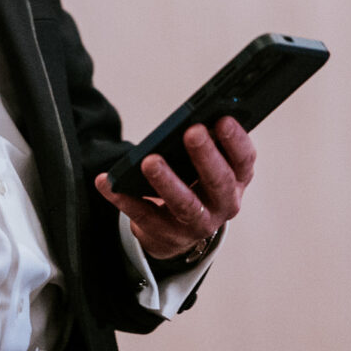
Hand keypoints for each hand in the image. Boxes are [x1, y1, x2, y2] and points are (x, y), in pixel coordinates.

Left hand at [93, 117, 255, 260]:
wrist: (179, 230)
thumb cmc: (195, 182)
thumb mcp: (209, 164)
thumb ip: (208, 143)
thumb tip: (195, 117)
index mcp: (237, 180)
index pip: (243, 161)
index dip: (236, 141)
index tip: (222, 120)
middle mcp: (223, 204)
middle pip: (218, 182)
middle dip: (206, 156)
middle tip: (192, 132)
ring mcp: (196, 223)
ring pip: (184, 204)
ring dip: (167, 181)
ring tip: (149, 161)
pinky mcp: (166, 233)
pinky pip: (143, 214)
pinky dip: (123, 198)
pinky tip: (106, 181)